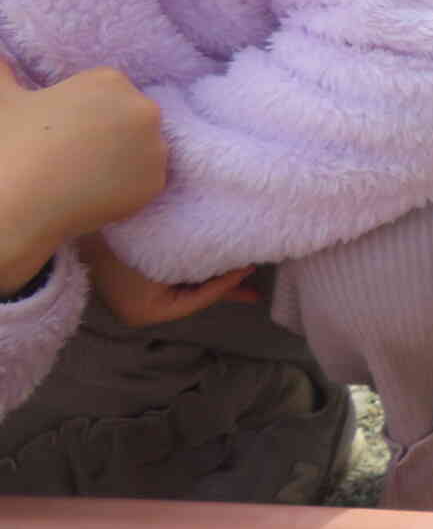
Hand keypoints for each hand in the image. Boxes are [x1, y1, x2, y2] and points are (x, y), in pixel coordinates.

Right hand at [0, 64, 167, 292]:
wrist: (20, 201)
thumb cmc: (11, 143)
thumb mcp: (3, 99)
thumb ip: (4, 73)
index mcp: (110, 80)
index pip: (108, 92)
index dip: (85, 111)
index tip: (62, 128)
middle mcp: (143, 109)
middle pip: (131, 119)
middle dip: (110, 132)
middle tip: (74, 154)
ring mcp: (156, 147)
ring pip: (142, 150)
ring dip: (122, 159)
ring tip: (83, 175)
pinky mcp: (157, 182)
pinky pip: (145, 181)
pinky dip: (126, 188)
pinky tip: (95, 193)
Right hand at [78, 233, 260, 328]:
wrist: (81, 216)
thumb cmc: (123, 238)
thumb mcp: (166, 254)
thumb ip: (200, 263)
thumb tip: (240, 263)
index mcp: (147, 312)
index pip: (198, 301)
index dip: (226, 285)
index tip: (249, 268)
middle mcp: (140, 309)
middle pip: (192, 296)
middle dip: (224, 289)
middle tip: (256, 292)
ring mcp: (134, 295)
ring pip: (184, 285)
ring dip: (210, 275)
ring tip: (242, 270)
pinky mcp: (132, 278)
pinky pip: (172, 275)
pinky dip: (194, 267)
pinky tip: (214, 258)